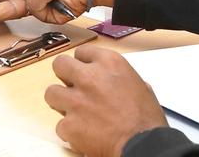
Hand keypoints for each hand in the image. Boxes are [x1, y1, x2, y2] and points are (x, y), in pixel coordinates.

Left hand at [46, 45, 167, 156]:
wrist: (143, 145)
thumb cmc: (146, 120)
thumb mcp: (141, 87)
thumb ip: (121, 78)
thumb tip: (118, 82)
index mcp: (109, 64)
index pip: (82, 52)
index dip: (82, 64)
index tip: (84, 72)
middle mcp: (89, 77)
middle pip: (60, 65)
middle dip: (64, 76)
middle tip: (72, 87)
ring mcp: (76, 100)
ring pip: (51, 93)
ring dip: (61, 102)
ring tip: (74, 112)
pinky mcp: (69, 124)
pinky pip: (59, 124)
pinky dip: (69, 131)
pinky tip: (82, 133)